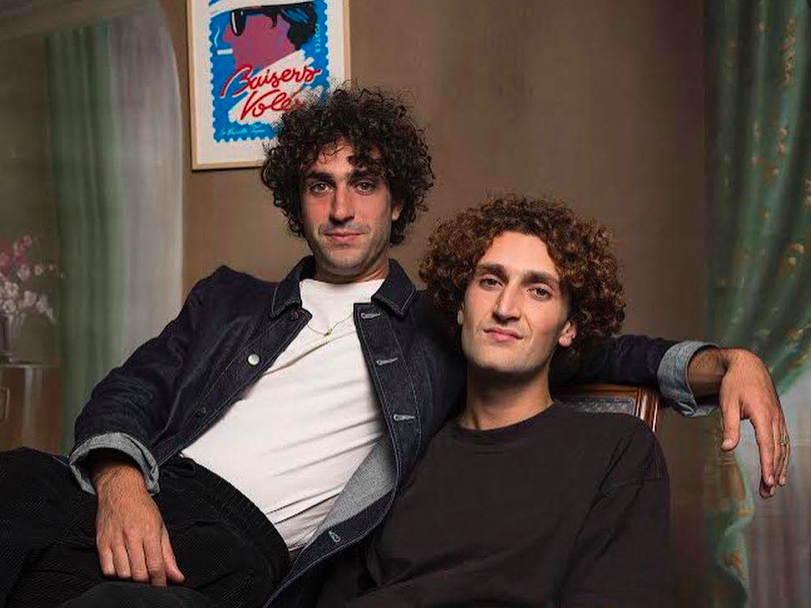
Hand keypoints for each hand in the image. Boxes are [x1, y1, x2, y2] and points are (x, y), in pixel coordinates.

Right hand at [93, 459, 184, 585]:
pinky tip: (122, 567)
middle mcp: (131, 536)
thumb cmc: (143, 508)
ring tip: (136, 571)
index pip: (155, 565)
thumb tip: (178, 577)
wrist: (120, 489)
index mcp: (149, 532)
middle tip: (149, 578)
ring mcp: (114, 540)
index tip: (162, 587)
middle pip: (138, 573)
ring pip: (122, 573)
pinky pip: (106, 569)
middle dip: (145, 581)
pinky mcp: (101, 542)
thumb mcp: (161, 527)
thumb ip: (168, 555)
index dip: (160, 582)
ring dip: (130, 578)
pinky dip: (115, 573)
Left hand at [711, 348, 789, 497]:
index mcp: (763, 414)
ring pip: (783, 447)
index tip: (769, 481)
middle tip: (768, 492)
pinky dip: (783, 456)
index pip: (767, 445)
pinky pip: (783, 441)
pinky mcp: (777, 418)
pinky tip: (780, 469)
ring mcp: (779, 418)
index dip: (768, 464)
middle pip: (777, 450)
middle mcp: (775, 418)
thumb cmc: (735, 383)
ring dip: (780, 467)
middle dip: (774, 472)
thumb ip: (729, 427)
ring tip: (774, 487)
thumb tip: (726, 449)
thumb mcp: (727, 403)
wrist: (748, 365)